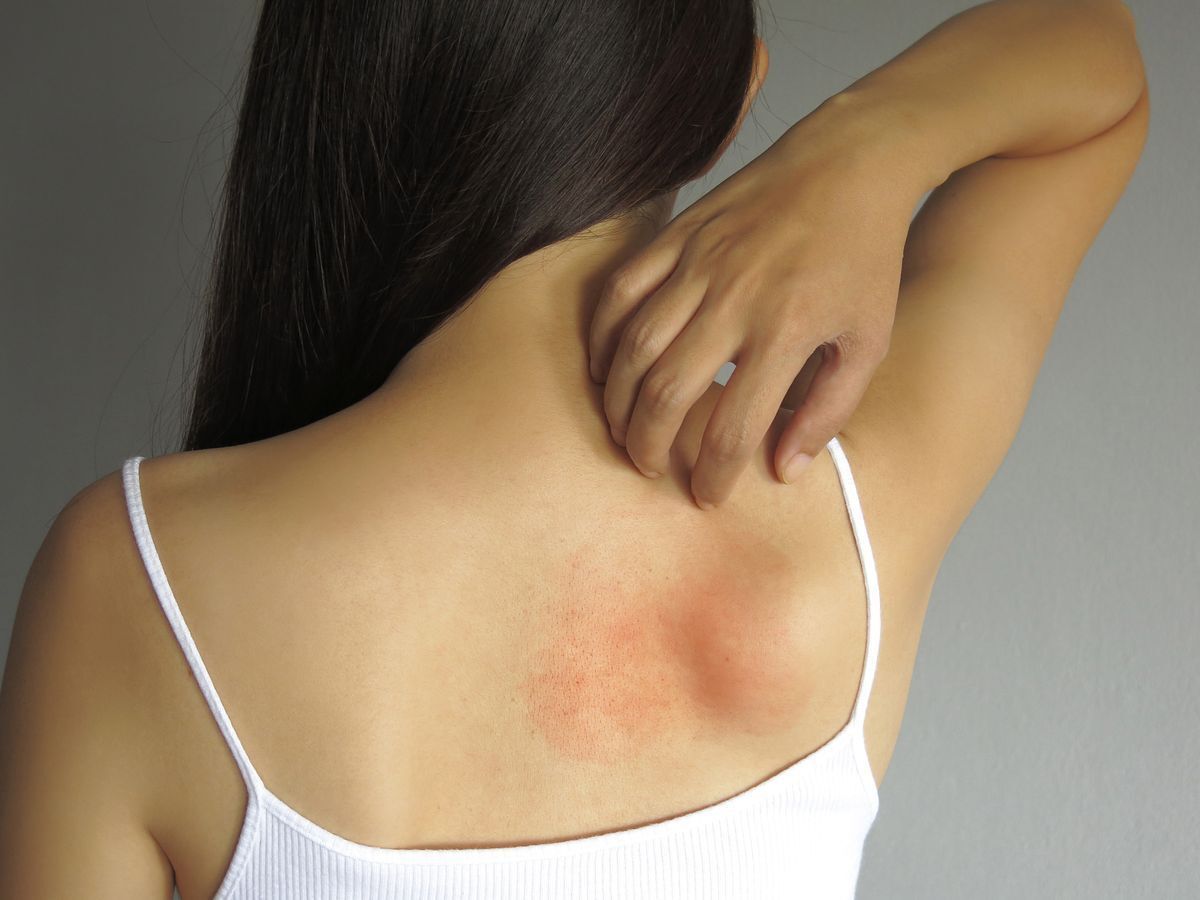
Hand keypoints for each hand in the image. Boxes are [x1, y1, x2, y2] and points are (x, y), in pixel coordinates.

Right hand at [587, 98, 920, 508]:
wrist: (850, 162)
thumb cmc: (864, 258)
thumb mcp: (867, 342)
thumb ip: (827, 412)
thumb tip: (783, 470)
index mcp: (786, 331)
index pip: (732, 428)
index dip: (712, 475)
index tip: (706, 495)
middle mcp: (734, 298)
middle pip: (664, 393)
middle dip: (647, 445)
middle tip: (648, 467)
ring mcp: (698, 263)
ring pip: (632, 347)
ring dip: (618, 400)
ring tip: (622, 429)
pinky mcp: (677, 235)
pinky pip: (619, 291)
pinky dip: (601, 336)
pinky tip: (604, 367)